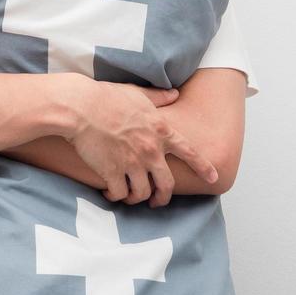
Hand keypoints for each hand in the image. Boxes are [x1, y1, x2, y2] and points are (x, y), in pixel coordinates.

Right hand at [65, 78, 217, 207]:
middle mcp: (151, 150)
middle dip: (163, 197)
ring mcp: (133, 163)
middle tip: (156, 201)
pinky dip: (115, 196)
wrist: (81, 107)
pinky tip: (109, 192)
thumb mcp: (138, 94)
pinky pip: (120, 195)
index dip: (204, 167)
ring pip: (142, 194)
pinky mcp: (113, 173)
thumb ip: (158, 97)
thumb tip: (175, 93)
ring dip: (136, 198)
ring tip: (128, 196)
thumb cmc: (107, 97)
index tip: (214, 179)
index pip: (190, 152)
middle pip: (167, 185)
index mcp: (161, 131)